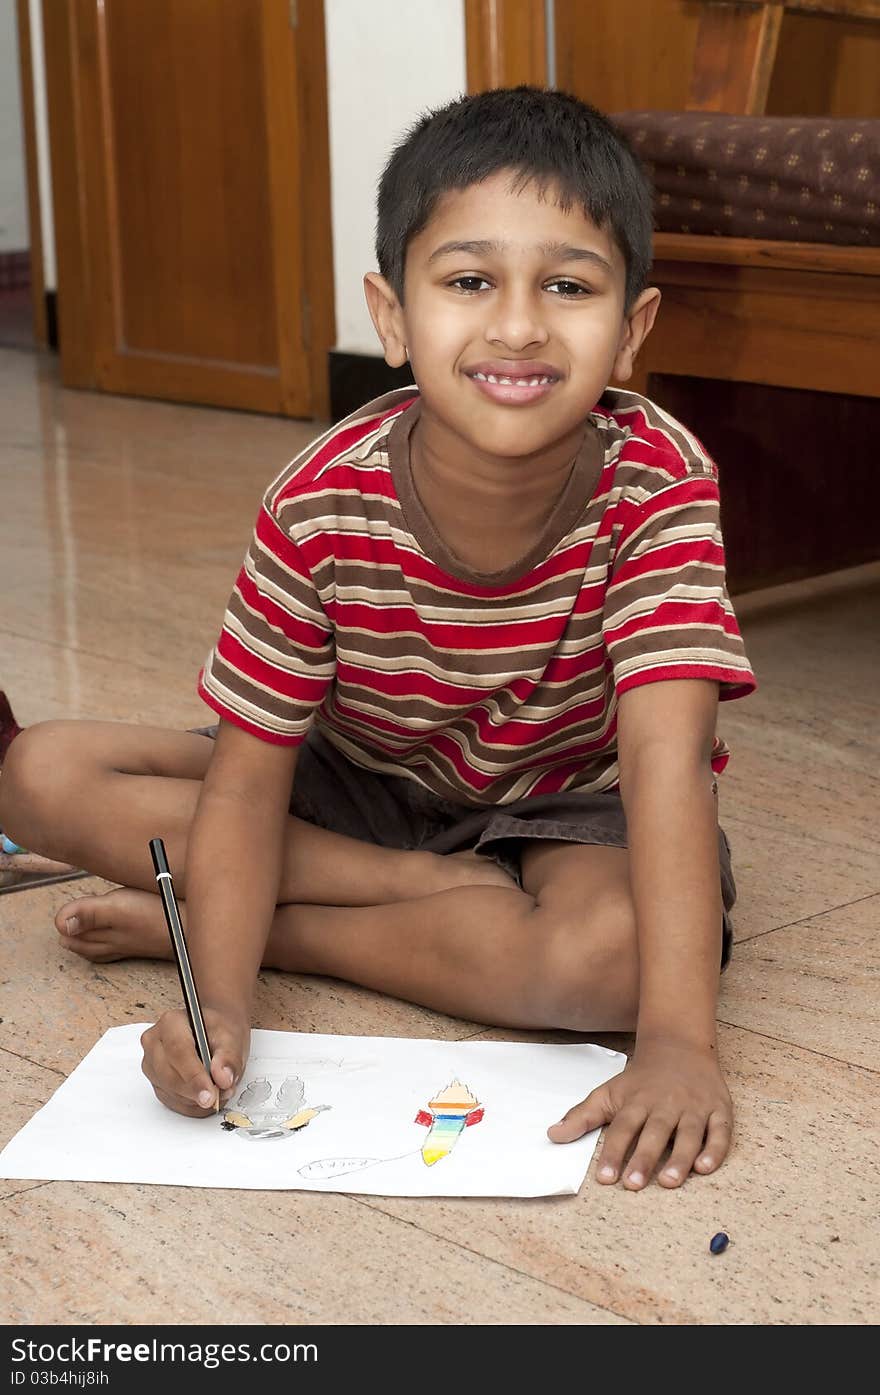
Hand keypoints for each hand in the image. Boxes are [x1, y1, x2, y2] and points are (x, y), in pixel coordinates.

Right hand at [140, 1007, 249, 1116]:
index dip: (194, 1076)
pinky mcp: (156, 1082)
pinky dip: (192, 1105)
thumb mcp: (231, 1037)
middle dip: (196, 1091)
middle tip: (220, 1095)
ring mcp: (152, 1064)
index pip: (178, 1052)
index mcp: (171, 1023)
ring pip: (170, 1092)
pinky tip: (207, 1096)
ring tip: (219, 1091)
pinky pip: (171, 1102)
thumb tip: (223, 1078)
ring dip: (196, 1099)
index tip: (210, 1094)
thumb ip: (229, 1057)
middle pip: (169, 1075)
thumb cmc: (218, 1030)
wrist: (213, 1031)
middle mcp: (154, 1043)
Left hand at [547, 1038, 732, 1188]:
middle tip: (634, 1184)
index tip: (604, 1178)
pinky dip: (714, 1149)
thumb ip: (582, 1116)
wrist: (679, 1046)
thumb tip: (552, 1135)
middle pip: (654, 1132)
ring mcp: (694, 1106)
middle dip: (644, 1158)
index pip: (623, 1128)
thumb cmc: (640, 1079)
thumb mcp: (609, 1092)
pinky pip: (720, 1131)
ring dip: (680, 1158)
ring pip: (688, 1133)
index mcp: (637, 1101)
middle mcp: (666, 1104)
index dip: (613, 1152)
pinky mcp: (718, 1109)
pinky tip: (704, 1167)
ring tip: (669, 1182)